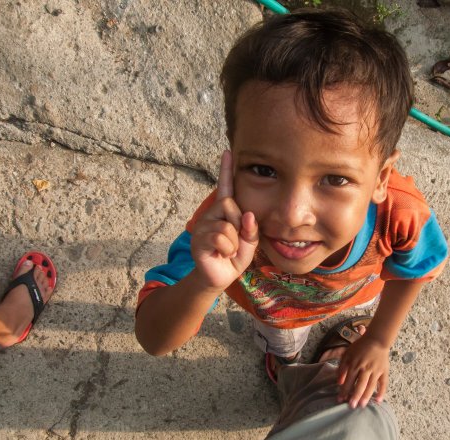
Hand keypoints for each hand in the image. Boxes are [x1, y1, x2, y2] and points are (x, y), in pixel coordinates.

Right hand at [191, 150, 258, 290]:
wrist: (220, 278)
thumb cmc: (234, 257)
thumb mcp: (249, 242)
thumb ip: (251, 228)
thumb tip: (248, 215)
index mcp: (224, 213)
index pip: (225, 188)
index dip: (226, 170)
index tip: (228, 151)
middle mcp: (211, 215)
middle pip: (231, 205)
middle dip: (239, 226)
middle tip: (234, 242)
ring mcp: (203, 226)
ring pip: (227, 225)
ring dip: (234, 243)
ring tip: (228, 250)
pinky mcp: (198, 239)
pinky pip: (220, 237)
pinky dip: (227, 249)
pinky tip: (222, 254)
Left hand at [337, 335, 389, 408]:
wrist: (376, 339)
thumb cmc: (360, 347)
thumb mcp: (347, 354)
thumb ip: (342, 367)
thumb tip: (338, 382)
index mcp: (356, 364)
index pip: (349, 380)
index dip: (344, 390)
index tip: (340, 399)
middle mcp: (366, 368)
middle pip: (360, 384)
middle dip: (355, 396)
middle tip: (351, 406)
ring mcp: (376, 370)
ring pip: (371, 385)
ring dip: (366, 396)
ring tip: (362, 405)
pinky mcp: (384, 371)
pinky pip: (383, 383)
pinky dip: (381, 392)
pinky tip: (378, 401)